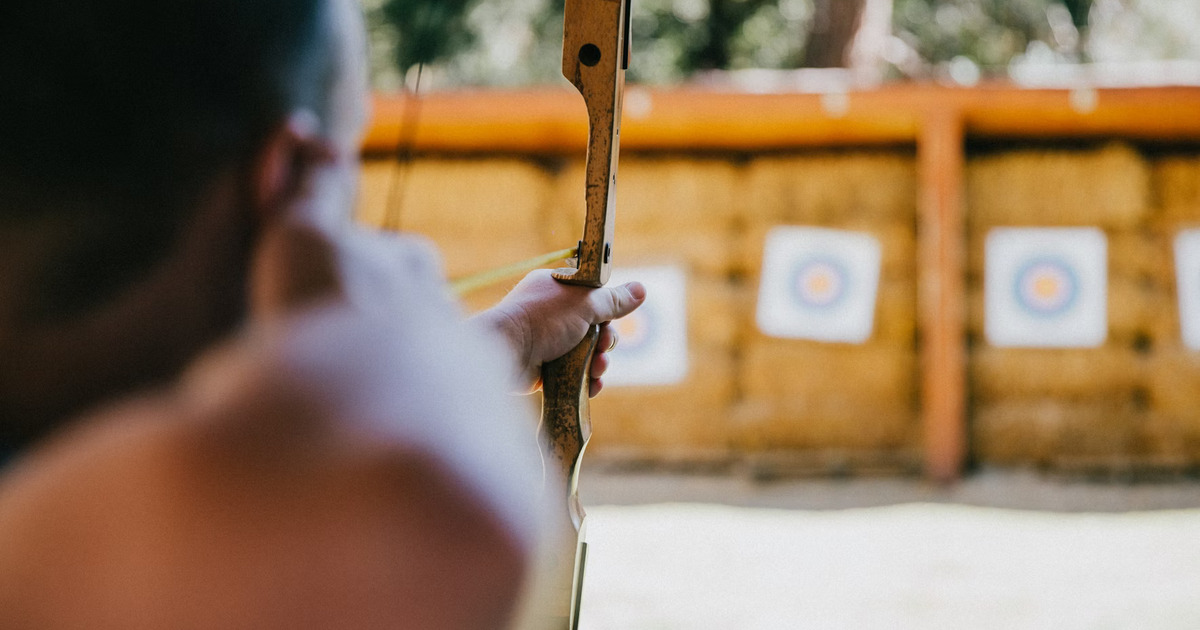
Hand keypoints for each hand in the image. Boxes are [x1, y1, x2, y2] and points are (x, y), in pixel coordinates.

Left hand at [476, 270, 645, 396]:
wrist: (505, 353)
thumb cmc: (542, 320)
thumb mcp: (584, 304)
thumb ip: (614, 301)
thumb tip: (641, 289)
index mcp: (556, 289)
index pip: (592, 297)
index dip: (606, 311)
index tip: (611, 319)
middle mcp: (551, 314)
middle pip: (593, 328)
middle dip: (604, 342)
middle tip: (601, 348)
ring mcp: (547, 342)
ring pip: (586, 354)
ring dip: (598, 363)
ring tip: (596, 369)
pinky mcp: (544, 368)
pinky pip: (574, 374)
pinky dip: (586, 380)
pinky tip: (592, 385)